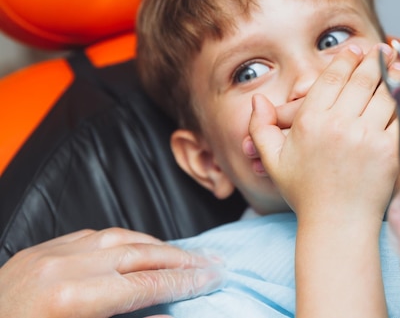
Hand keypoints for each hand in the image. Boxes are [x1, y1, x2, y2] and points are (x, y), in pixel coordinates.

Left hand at [0, 228, 223, 317]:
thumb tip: (166, 316)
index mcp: (71, 300)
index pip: (144, 285)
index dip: (184, 283)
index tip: (214, 278)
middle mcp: (63, 268)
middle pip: (138, 254)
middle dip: (181, 258)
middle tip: (213, 262)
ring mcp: (49, 254)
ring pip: (118, 237)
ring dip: (156, 244)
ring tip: (185, 254)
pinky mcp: (39, 250)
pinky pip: (92, 236)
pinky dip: (123, 240)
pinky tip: (140, 246)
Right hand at [248, 43, 399, 222]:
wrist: (338, 224)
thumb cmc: (306, 193)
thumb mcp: (274, 160)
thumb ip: (260, 127)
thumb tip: (257, 100)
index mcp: (311, 122)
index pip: (332, 78)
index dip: (346, 59)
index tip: (355, 49)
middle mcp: (339, 125)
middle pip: (361, 79)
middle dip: (372, 59)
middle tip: (379, 48)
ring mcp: (367, 137)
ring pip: (384, 93)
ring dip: (391, 73)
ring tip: (395, 60)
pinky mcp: (390, 150)